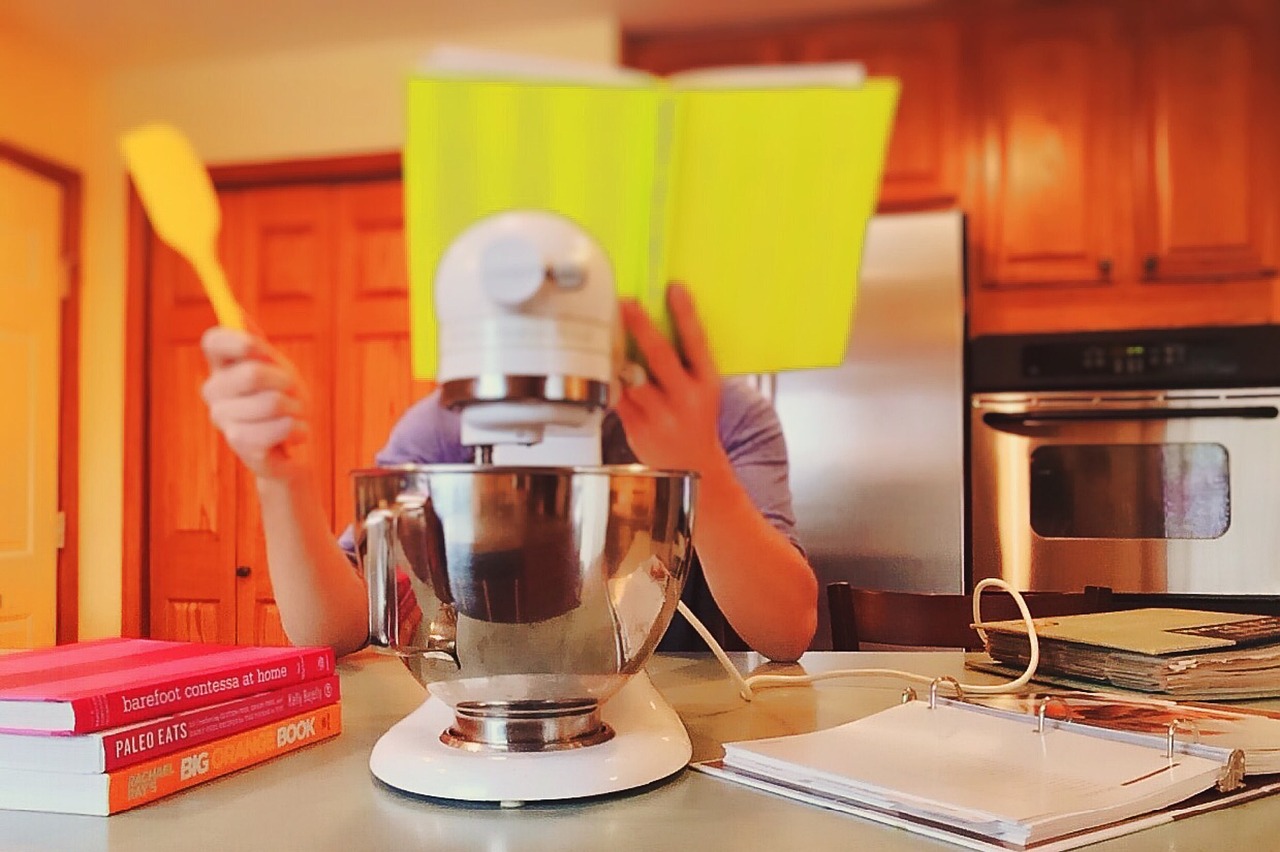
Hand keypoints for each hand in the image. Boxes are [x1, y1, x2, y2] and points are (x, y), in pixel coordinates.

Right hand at [200, 327, 310, 481]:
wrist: (290, 443)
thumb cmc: (281, 399)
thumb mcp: (274, 365)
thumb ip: (255, 341)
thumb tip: (234, 310)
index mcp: (221, 367)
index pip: (213, 342)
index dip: (239, 341)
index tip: (262, 348)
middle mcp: (214, 393)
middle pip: (253, 374)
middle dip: (286, 382)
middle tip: (292, 392)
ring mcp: (224, 421)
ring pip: (272, 403)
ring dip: (297, 408)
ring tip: (294, 415)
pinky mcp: (243, 447)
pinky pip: (280, 429)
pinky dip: (298, 429)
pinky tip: (294, 433)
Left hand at [615, 284, 725, 475]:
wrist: (694, 466)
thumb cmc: (695, 418)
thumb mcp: (702, 388)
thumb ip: (683, 362)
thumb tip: (653, 321)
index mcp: (706, 383)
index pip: (697, 342)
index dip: (685, 314)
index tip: (674, 288)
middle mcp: (686, 398)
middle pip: (660, 356)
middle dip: (641, 327)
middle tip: (625, 304)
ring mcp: (661, 416)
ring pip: (632, 378)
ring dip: (616, 353)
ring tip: (603, 330)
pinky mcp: (638, 428)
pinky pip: (617, 397)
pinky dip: (608, 380)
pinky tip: (598, 364)